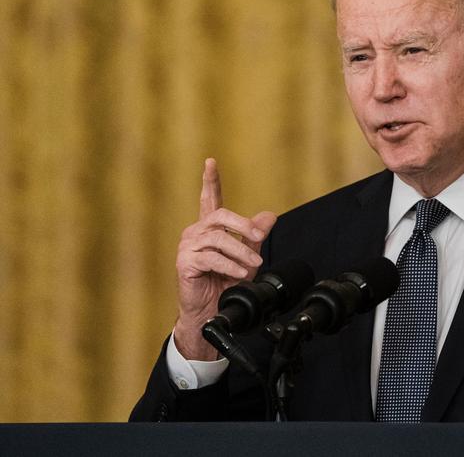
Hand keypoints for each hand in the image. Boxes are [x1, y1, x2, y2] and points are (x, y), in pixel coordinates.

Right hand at [173, 158, 276, 359]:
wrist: (210, 310)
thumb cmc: (225, 283)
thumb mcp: (246, 257)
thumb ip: (255, 236)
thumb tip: (270, 216)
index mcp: (209, 228)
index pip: (209, 199)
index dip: (210, 180)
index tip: (211, 162)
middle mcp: (196, 233)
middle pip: (220, 216)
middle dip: (242, 225)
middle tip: (258, 236)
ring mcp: (188, 247)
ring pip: (218, 239)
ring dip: (241, 252)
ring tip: (254, 264)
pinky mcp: (185, 262)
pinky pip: (211, 258)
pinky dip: (229, 265)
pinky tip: (240, 273)